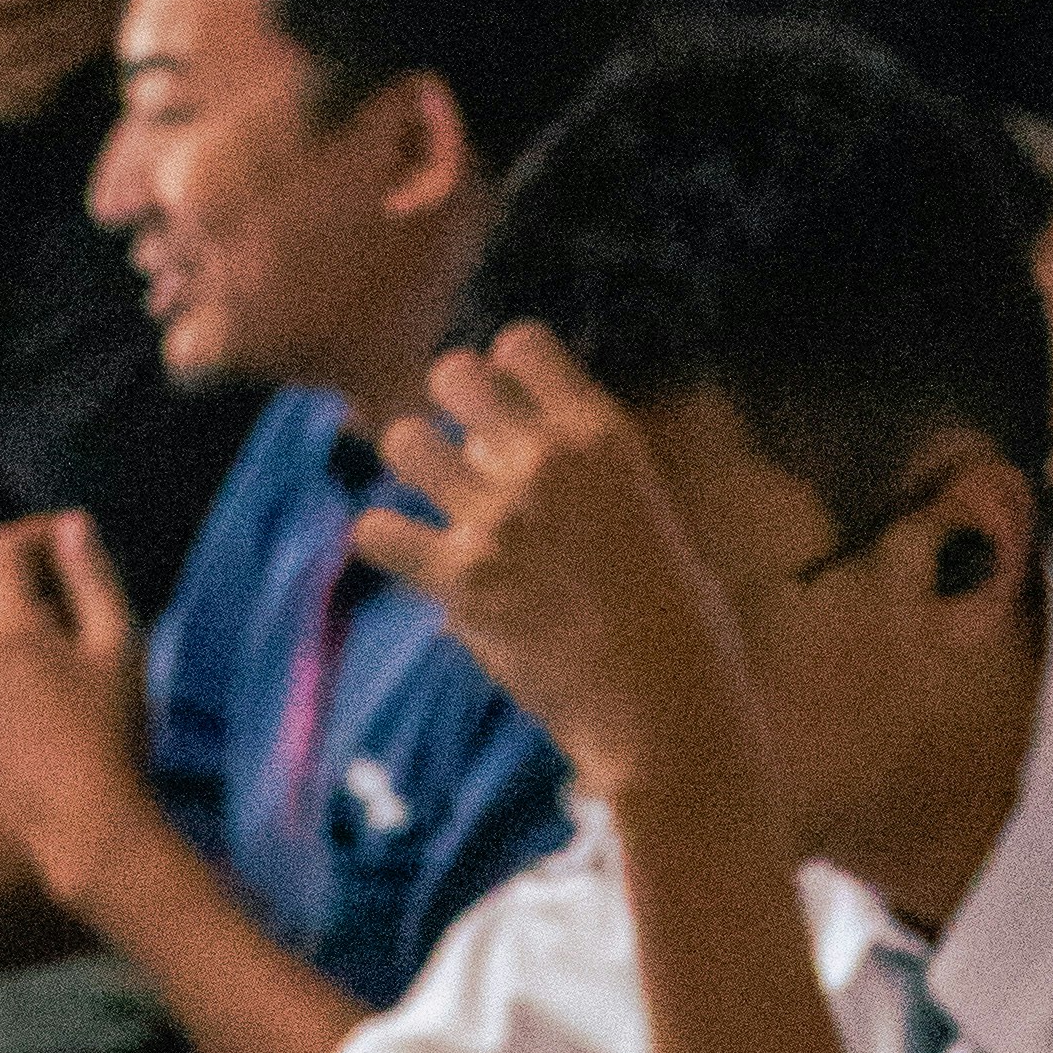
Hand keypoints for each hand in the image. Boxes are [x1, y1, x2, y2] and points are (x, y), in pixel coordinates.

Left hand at [0, 511, 152, 905]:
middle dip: (15, 571)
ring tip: (38, 632)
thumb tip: (71, 523)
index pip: (3, 549)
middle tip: (62, 587)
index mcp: (6, 623)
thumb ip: (92, 576)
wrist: (85, 826)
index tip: (65, 538)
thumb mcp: (118, 645)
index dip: (33, 533)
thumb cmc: (113, 736)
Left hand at [359, 327, 764, 813]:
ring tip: (434, 496)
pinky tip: (404, 553)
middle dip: (449, 402)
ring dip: (413, 462)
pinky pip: (377, 532)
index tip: (511, 409)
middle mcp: (544, 462)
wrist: (663, 709)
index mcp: (601, 435)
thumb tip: (510, 453)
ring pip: (405, 441)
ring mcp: (496, 518)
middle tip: (464, 447)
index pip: (520, 343)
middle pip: (454, 374)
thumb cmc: (675, 625)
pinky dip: (382, 540)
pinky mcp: (460, 582)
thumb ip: (581, 476)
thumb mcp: (646, 516)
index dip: (505, 371)